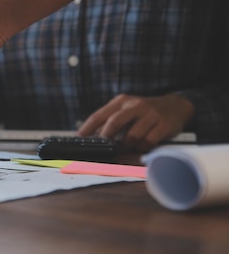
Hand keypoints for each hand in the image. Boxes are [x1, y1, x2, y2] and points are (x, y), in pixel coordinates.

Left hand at [78, 94, 194, 152]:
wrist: (175, 106)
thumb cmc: (144, 111)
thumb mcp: (126, 110)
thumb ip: (110, 120)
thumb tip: (91, 138)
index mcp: (121, 101)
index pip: (99, 115)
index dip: (87, 129)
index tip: (78, 140)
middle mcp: (135, 105)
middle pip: (114, 123)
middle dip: (105, 139)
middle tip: (99, 150)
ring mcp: (150, 115)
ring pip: (132, 136)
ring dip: (124, 148)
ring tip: (121, 152)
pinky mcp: (163, 125)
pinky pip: (148, 142)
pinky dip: (140, 150)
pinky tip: (138, 151)